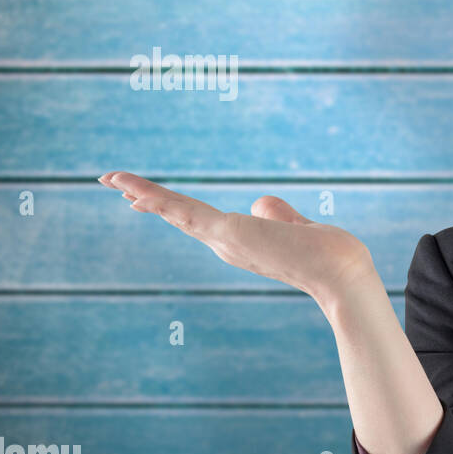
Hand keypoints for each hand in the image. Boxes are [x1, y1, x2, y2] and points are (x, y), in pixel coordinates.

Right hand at [98, 171, 377, 312]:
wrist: (341, 275)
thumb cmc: (329, 256)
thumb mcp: (297, 227)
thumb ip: (279, 215)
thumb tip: (262, 203)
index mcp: (241, 242)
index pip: (199, 220)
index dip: (172, 209)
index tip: (146, 200)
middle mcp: (227, 245)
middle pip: (179, 216)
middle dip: (147, 199)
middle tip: (115, 185)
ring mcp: (224, 241)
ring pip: (175, 212)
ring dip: (142, 193)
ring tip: (111, 179)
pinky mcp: (228, 234)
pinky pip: (184, 212)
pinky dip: (157, 199)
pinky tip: (133, 191)